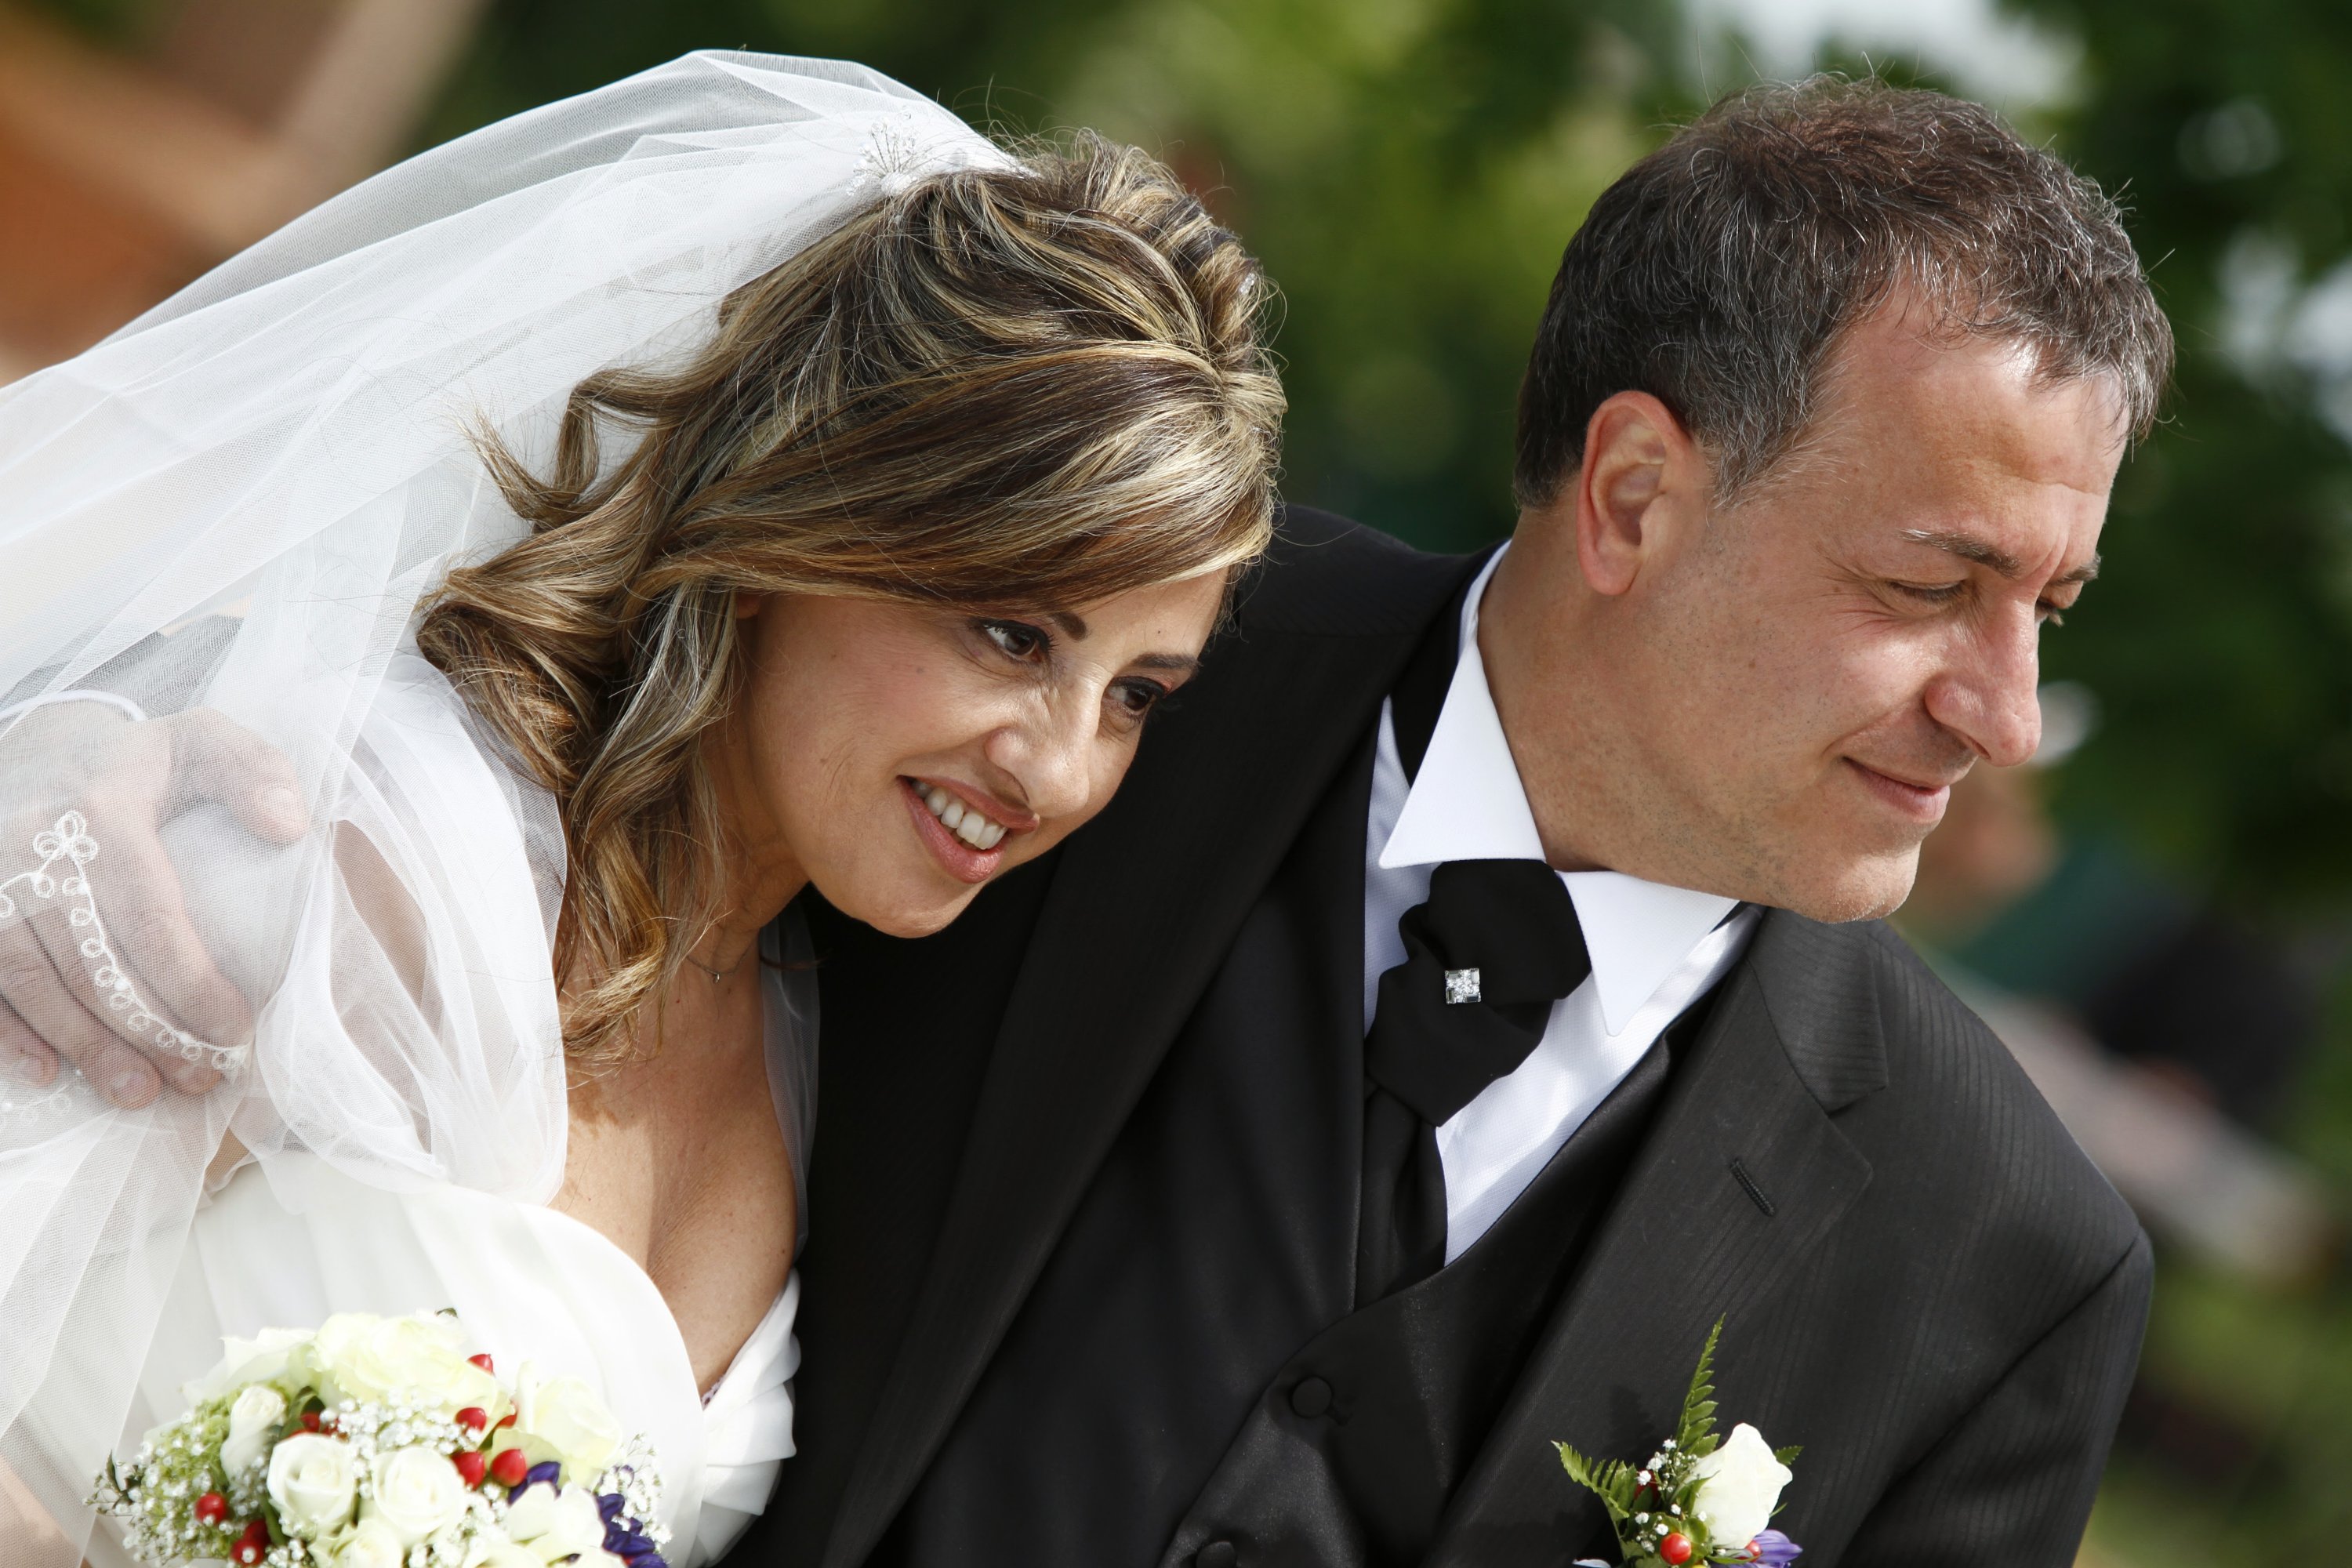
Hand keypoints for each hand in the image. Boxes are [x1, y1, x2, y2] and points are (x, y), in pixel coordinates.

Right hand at [0, 704, 305, 1106]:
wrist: (32, 750)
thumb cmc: (132, 763)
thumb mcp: (199, 742)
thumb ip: (253, 770)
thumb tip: (290, 827)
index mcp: (100, 811)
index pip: (149, 915)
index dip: (191, 982)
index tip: (235, 1030)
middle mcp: (30, 849)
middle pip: (91, 963)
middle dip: (148, 1032)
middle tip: (198, 1077)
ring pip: (32, 984)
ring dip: (86, 1046)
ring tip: (139, 1091)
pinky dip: (8, 1035)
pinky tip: (50, 1073)